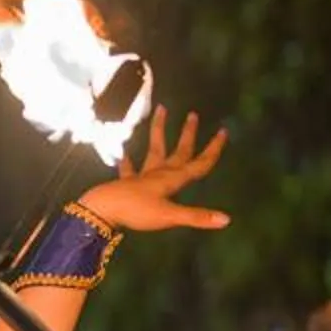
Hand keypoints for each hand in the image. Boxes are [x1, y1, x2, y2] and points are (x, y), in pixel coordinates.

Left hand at [79, 108, 229, 234]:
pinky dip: (127, 162)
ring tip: (161, 110)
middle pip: (178, 151)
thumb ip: (197, 216)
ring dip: (159, 131)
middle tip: (193, 114)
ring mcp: (142, 176)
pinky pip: (129, 169)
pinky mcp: (127, 182)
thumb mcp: (170, 216)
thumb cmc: (138, 211)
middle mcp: (160, 173)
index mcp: (173, 179)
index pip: (199, 164)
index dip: (213, 149)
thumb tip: (227, 220)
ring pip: (155, 150)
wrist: (103, 209)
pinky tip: (124, 154)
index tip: (223, 131)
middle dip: (188, 134)